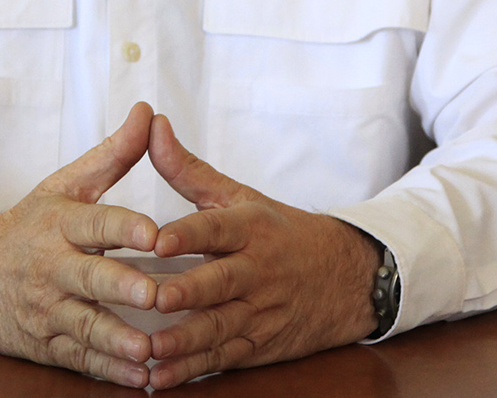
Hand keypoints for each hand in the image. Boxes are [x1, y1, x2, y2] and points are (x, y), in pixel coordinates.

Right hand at [0, 101, 161, 386]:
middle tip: (155, 294)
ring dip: (117, 340)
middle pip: (89, 278)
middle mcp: (51, 268)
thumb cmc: (29, 226)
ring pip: (85, 326)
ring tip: (149, 350)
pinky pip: (80, 359)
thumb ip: (113, 155)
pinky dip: (109, 372)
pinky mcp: (47, 344)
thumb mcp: (65, 185)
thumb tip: (149, 112)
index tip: (154, 232)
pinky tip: (140, 380)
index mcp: (59, 224)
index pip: (94, 223)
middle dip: (121, 287)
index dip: (123, 227)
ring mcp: (47, 310)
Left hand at [145, 113, 378, 388]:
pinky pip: (223, 359)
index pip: (218, 228)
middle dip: (189, 292)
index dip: (189, 234)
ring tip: (150, 349)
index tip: (157, 238)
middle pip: (222, 283)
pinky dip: (192, 370)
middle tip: (155, 299)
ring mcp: (260, 312)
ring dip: (184, 341)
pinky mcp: (259, 345)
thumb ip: (188, 169)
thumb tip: (152, 124)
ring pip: (221, 328)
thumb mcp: (241, 195)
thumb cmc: (280, 231)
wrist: (346, 277)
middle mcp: (257, 271)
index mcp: (250, 227)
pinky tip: (160, 379)